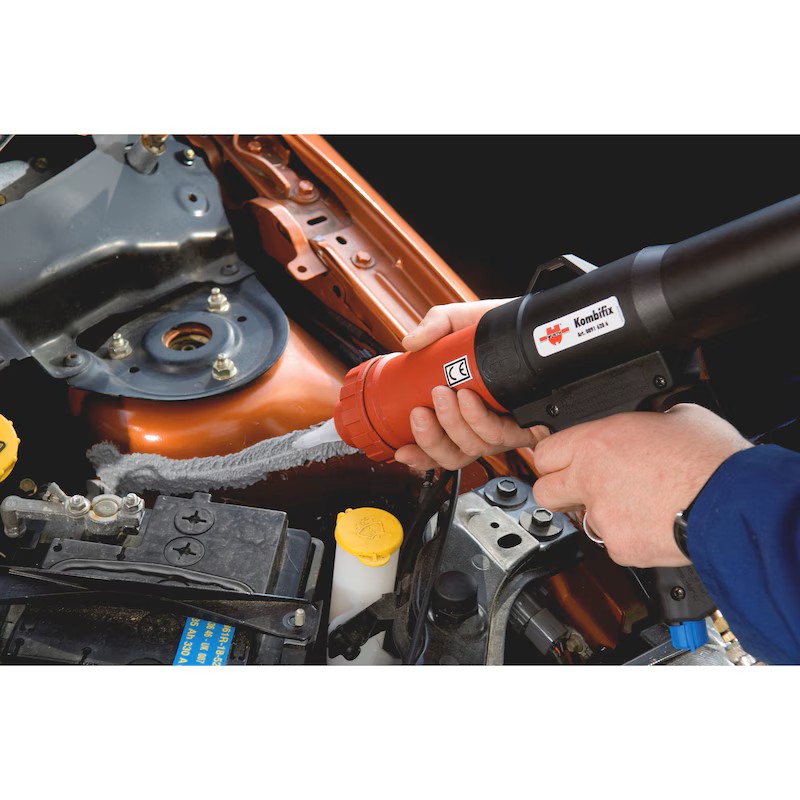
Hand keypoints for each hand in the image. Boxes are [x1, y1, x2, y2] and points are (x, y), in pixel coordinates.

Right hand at [394, 300, 548, 469]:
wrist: (539, 324)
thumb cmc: (502, 330)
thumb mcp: (462, 321)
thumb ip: (435, 325)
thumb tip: (410, 343)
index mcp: (462, 416)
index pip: (438, 449)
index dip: (419, 456)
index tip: (401, 448)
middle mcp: (483, 429)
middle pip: (453, 455)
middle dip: (432, 438)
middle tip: (421, 409)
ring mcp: (505, 429)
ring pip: (474, 447)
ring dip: (453, 425)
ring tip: (443, 394)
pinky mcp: (529, 427)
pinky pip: (501, 435)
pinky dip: (480, 420)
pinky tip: (468, 399)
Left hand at [531, 403, 752, 566]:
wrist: (735, 501)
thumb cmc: (711, 458)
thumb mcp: (676, 416)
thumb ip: (647, 421)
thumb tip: (651, 421)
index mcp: (596, 442)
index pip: (544, 453)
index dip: (554, 458)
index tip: (562, 462)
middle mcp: (590, 479)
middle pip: (544, 492)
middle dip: (560, 491)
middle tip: (584, 489)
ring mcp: (603, 516)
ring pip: (583, 521)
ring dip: (602, 515)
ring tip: (638, 506)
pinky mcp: (620, 547)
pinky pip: (614, 544)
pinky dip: (630, 538)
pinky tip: (654, 525)